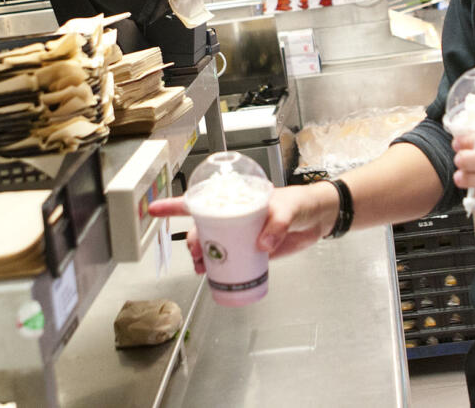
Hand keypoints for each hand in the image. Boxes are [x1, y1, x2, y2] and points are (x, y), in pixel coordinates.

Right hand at [147, 182, 338, 273]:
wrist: (319, 219)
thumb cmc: (301, 203)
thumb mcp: (288, 208)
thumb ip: (276, 224)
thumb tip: (261, 245)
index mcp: (236, 198)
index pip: (201, 199)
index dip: (175, 205)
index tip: (154, 210)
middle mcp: (234, 215)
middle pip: (203, 227)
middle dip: (193, 239)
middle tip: (197, 253)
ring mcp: (241, 234)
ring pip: (212, 245)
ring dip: (202, 256)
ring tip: (201, 268)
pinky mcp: (251, 251)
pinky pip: (229, 260)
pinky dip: (218, 269)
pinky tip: (212, 276)